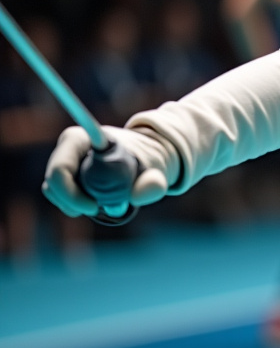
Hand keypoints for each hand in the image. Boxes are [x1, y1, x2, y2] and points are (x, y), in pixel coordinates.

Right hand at [43, 126, 180, 217]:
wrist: (144, 157)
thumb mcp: (157, 171)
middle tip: (96, 210)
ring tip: (100, 205)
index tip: (94, 207)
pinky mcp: (63, 172)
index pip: (62, 167)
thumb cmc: (147, 161)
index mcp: (88, 137)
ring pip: (53, 189)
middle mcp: (69, 146)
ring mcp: (64, 159)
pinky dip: (73, 204)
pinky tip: (93, 203)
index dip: (70, 192)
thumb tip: (139, 195)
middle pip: (53, 180)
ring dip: (73, 204)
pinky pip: (57, 194)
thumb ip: (153, 184)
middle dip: (73, 201)